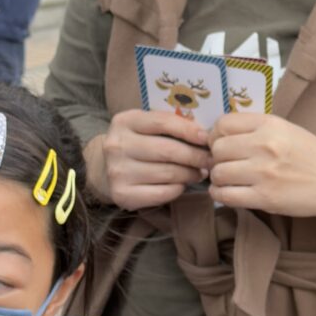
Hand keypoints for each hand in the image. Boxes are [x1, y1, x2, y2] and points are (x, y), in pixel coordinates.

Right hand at [89, 108, 212, 210]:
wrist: (104, 169)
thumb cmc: (136, 144)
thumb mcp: (145, 127)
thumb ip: (169, 125)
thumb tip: (205, 135)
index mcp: (124, 121)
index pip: (162, 122)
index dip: (189, 130)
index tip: (207, 138)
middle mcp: (117, 145)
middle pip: (168, 150)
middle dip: (196, 156)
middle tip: (211, 160)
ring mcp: (118, 171)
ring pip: (168, 173)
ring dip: (191, 174)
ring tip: (200, 172)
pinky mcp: (122, 194)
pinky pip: (162, 192)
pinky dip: (178, 188)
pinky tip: (182, 184)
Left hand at [208, 113, 315, 221]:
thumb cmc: (313, 156)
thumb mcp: (287, 130)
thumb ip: (255, 129)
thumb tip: (219, 137)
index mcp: (270, 124)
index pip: (223, 124)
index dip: (216, 135)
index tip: (221, 144)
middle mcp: (265, 146)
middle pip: (217, 149)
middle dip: (216, 158)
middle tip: (225, 164)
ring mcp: (264, 173)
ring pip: (218, 173)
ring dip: (218, 178)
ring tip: (229, 179)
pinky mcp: (265, 198)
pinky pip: (225, 196)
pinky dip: (220, 195)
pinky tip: (228, 192)